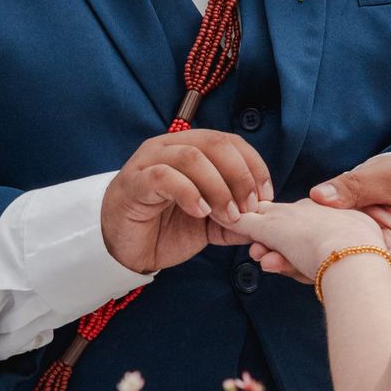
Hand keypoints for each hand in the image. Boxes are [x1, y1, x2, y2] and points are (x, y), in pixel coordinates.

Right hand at [102, 131, 273, 274]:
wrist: (123, 248)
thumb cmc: (164, 228)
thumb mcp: (209, 224)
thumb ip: (235, 219)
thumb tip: (267, 220)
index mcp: (191, 148)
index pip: (230, 141)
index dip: (253, 165)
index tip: (266, 195)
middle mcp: (170, 147)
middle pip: (215, 143)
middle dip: (240, 175)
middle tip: (250, 207)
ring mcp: (149, 161)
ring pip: (192, 157)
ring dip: (219, 187)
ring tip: (228, 215)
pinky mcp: (134, 182)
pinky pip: (165, 177)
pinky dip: (189, 193)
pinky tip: (200, 212)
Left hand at [246, 154, 390, 283]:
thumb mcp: (384, 180)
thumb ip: (354, 187)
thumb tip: (318, 197)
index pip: (362, 274)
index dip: (328, 271)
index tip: (295, 263)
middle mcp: (372, 265)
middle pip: (335, 276)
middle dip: (297, 268)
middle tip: (266, 259)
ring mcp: (355, 258)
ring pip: (321, 266)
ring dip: (289, 260)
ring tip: (260, 253)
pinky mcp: (341, 248)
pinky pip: (317, 254)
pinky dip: (293, 248)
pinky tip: (266, 243)